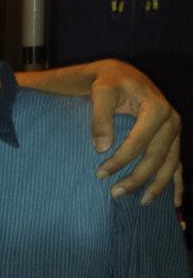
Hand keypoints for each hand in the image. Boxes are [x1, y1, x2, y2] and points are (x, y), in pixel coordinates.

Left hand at [89, 60, 181, 205]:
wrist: (120, 75)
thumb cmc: (109, 83)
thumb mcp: (101, 93)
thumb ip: (100, 118)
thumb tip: (101, 148)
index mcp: (156, 108)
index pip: (138, 142)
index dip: (120, 161)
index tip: (100, 174)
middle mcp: (172, 120)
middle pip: (156, 157)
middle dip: (136, 178)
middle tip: (114, 193)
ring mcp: (175, 131)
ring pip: (169, 164)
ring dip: (157, 186)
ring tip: (141, 202)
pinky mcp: (172, 138)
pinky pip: (177, 163)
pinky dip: (176, 183)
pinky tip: (175, 202)